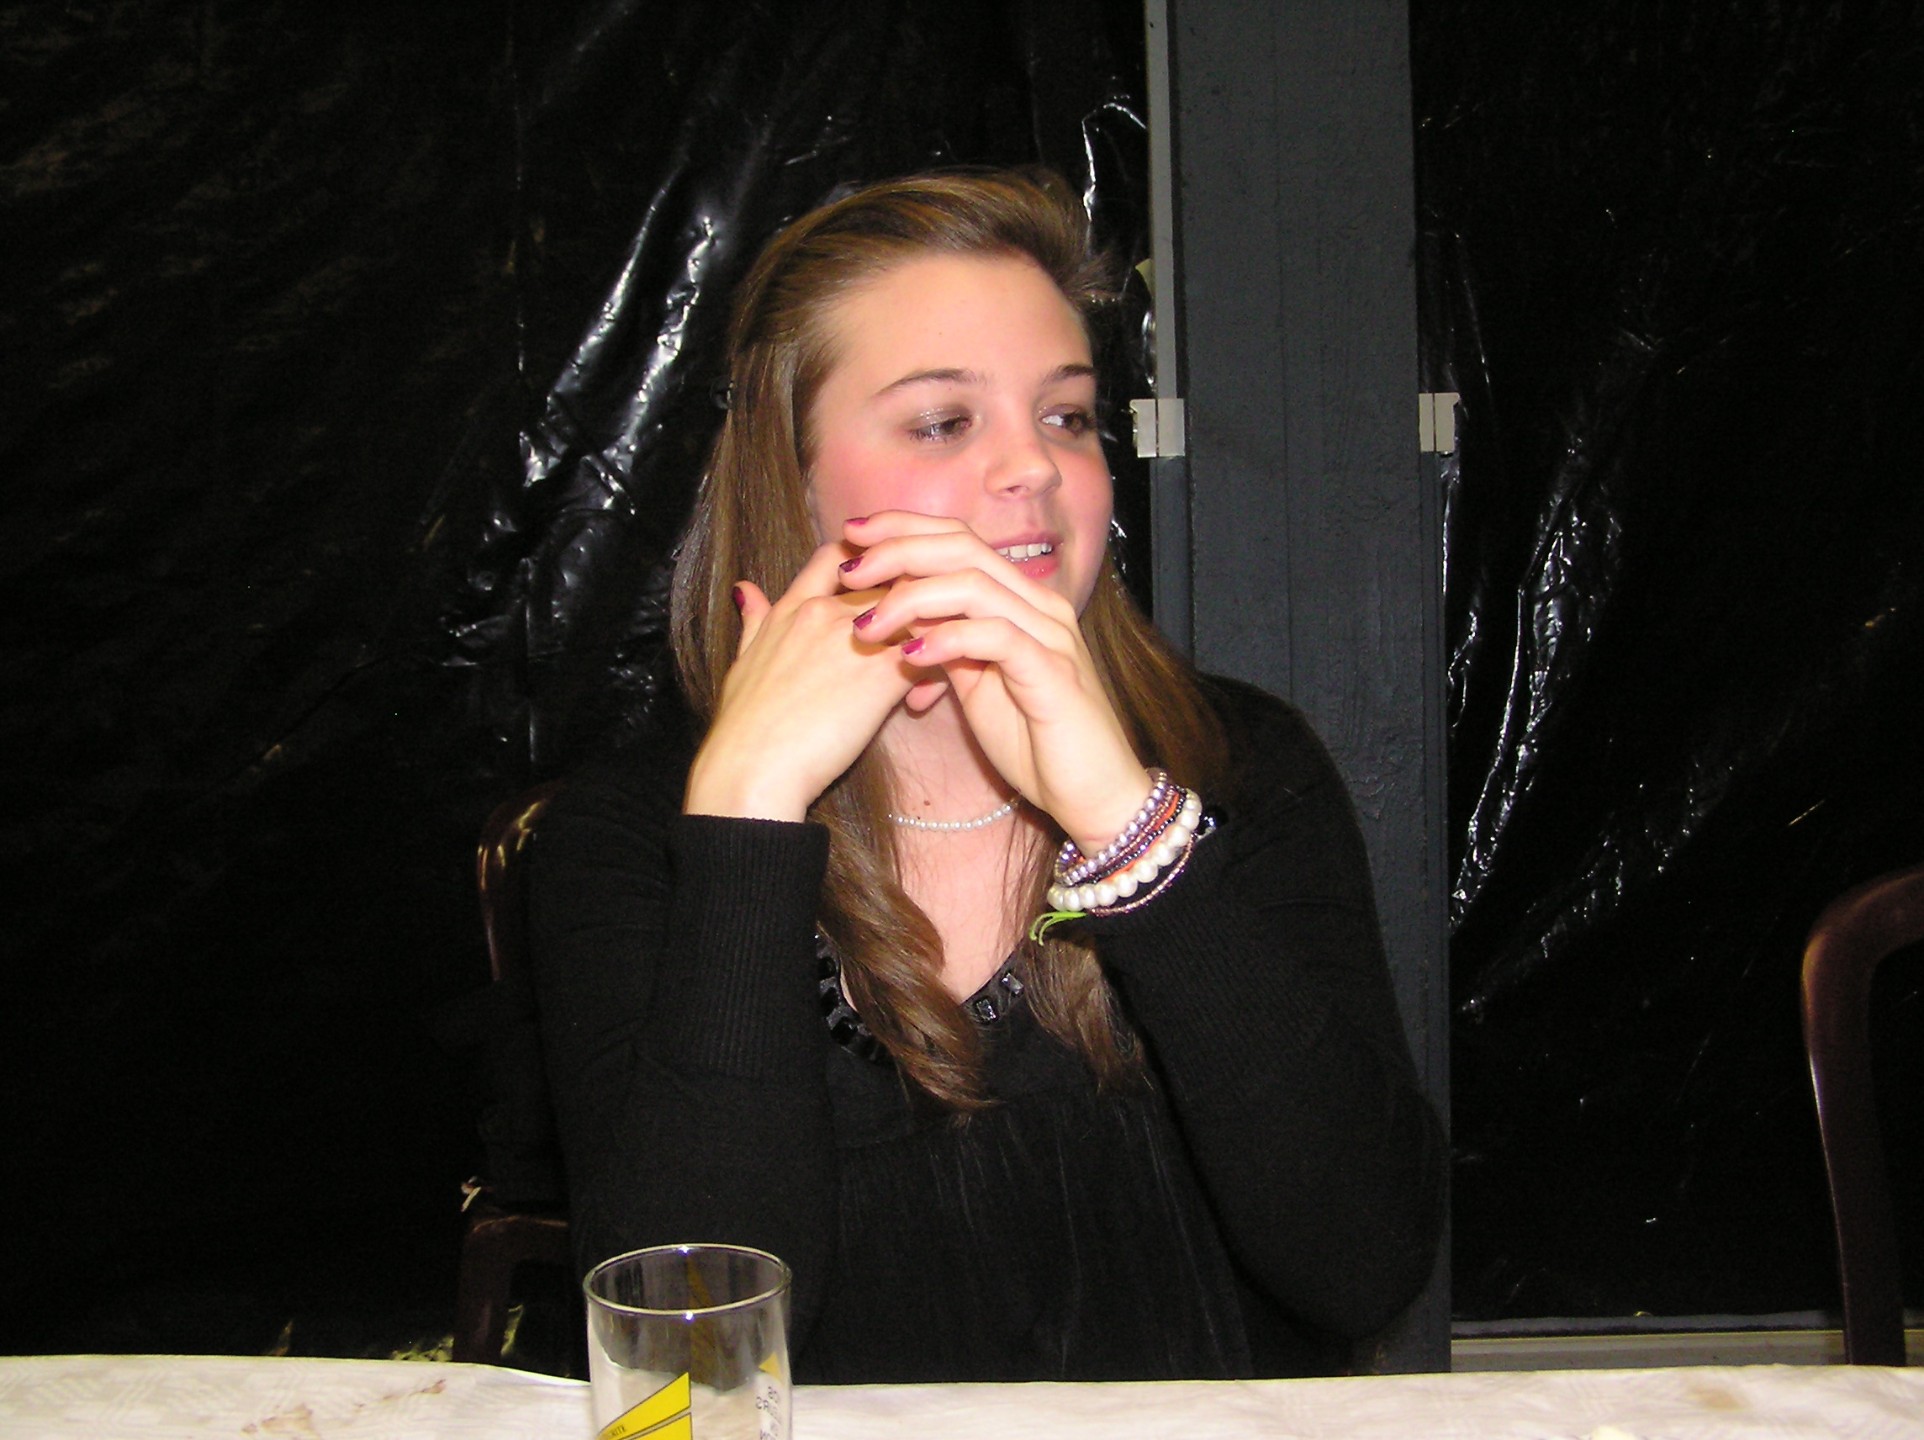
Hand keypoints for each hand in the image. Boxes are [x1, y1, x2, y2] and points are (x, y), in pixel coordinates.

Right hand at [684, 541, 919, 821]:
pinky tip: (934, 686)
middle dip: (912, 599)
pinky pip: (931, 651)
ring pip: (916, 609)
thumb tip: (745, 588)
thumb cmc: (745, 726)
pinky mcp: (882, 676)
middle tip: (924, 628)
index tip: (885, 585)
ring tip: (934, 658)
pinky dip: (941, 663)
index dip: (868, 562)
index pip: (839, 556)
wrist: (753, 768)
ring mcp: (855, 641)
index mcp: (792, 607)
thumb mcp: (741, 660)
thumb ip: (752, 620)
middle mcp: (825, 613)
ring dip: (932, 629)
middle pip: (889, 578)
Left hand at [836, 512, 1152, 853]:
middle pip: (961, 547)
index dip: (903, 530)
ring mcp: (1049, 634)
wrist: (1093, 794)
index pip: (958, 539)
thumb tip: (898, 612)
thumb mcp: (975, 684)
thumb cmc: (1034, 742)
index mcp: (1018, 599)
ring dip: (911, 599)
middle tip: (848, 573)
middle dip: (897, 552)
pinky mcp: (1053, 671)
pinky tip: (911, 657)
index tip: (851, 538)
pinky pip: (995, 637)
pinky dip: (948, 640)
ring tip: (869, 627)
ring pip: (972, 585)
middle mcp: (1038, 604)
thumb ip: (945, 643)